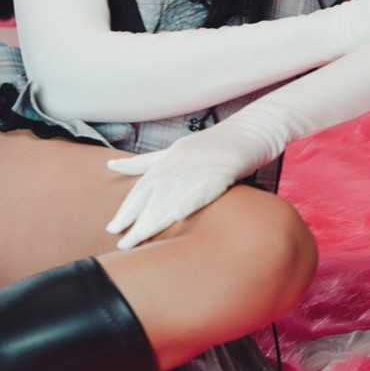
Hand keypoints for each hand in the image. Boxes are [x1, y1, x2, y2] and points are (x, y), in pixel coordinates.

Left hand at [107, 117, 263, 248]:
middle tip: (121, 243)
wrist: (255, 127)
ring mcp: (202, 164)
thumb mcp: (181, 148)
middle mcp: (182, 159)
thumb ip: (148, 161)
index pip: (144, 185)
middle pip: (154, 193)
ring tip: (139, 240)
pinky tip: (177, 216)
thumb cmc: (218, 142)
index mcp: (172, 156)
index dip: (128, 208)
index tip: (112, 229)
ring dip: (155, 219)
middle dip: (135, 219)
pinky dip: (189, 201)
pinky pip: (204, 188)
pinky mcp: (223, 169)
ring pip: (173, 195)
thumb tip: (114, 166)